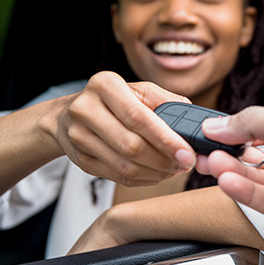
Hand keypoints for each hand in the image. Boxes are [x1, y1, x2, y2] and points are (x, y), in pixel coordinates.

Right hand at [45, 72, 195, 185]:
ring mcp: (78, 136)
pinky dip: (144, 179)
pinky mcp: (80, 159)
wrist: (69, 114)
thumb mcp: (138, 91)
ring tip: (174, 169)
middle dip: (164, 160)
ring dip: (156, 173)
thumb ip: (166, 102)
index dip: (166, 140)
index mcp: (105, 85)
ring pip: (125, 166)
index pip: (139, 117)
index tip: (188, 153)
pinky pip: (118, 177)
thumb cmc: (113, 101)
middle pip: (131, 145)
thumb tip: (194, 120)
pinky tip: (158, 174)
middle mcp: (86, 109)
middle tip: (185, 164)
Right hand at [197, 106, 263, 256]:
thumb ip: (258, 123)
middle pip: (263, 162)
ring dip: (236, 174)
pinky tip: (228, 181)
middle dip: (233, 156)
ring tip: (212, 164)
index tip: (215, 131)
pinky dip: (247, 193)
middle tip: (206, 151)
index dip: (242, 133)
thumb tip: (221, 123)